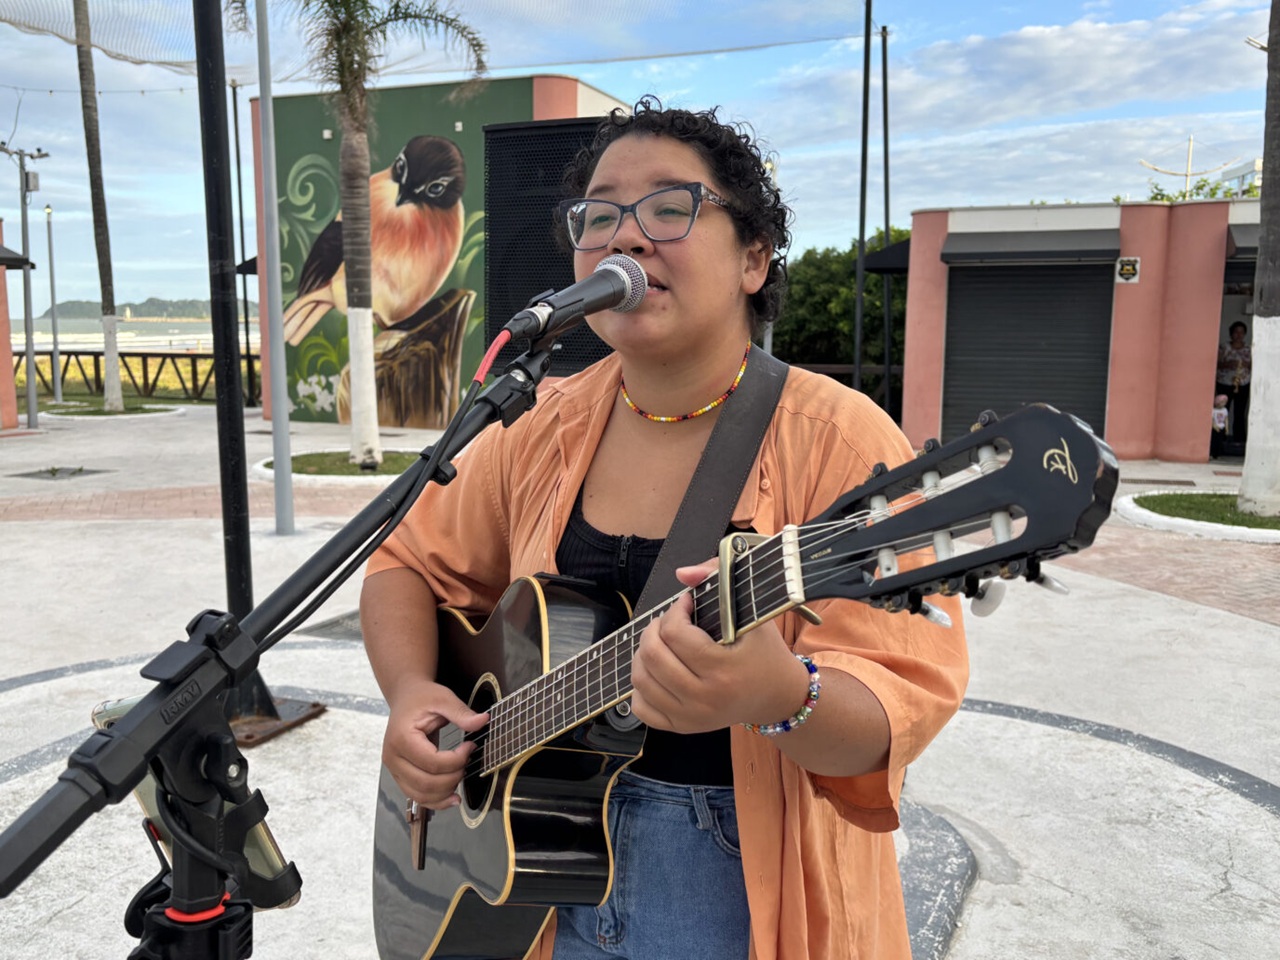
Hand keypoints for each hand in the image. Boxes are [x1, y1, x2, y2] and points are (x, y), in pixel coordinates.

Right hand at [382, 679, 488, 808]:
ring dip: (445, 793)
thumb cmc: (422, 697)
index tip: (469, 746)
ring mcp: (394, 769)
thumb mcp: (443, 698)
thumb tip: (483, 721)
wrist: (405, 697)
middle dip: (452, 778)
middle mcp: (392, 757)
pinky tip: (452, 798)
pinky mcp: (400, 775)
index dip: (456, 760)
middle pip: (425, 783)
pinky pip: (416, 796)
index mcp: (401, 738)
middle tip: (467, 763)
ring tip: (461, 777)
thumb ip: (462, 712)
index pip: (432, 762)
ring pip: (420, 795)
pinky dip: (435, 801)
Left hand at [629, 562, 811, 732]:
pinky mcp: (682, 728)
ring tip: (662, 642)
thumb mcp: (752, 612)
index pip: (675, 634)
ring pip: (640, 679)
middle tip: (670, 621)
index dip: (675, 611)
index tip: (687, 604)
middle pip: (652, 656)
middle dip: (654, 628)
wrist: (777, 696)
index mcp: (723, 671)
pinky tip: (659, 670)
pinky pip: (641, 707)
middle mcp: (705, 700)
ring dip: (645, 653)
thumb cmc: (765, 652)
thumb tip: (682, 574)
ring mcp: (691, 718)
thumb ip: (719, 579)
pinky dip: (642, 686)